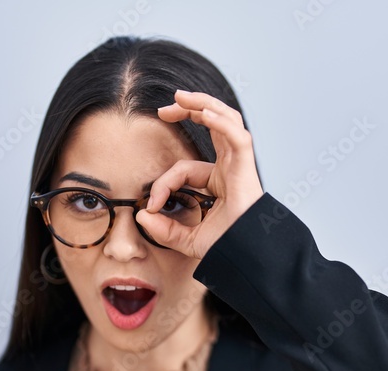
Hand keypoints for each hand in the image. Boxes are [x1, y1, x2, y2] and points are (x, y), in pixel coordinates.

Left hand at [135, 89, 263, 259]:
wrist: (244, 256)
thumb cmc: (226, 247)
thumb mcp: (186, 239)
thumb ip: (163, 229)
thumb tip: (141, 216)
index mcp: (218, 180)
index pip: (185, 169)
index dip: (164, 183)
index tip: (150, 204)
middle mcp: (230, 167)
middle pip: (213, 126)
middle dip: (189, 111)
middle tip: (164, 109)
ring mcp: (239, 165)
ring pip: (226, 121)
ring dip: (204, 104)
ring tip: (180, 96)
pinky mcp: (246, 167)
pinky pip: (237, 135)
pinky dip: (220, 121)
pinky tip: (203, 112)